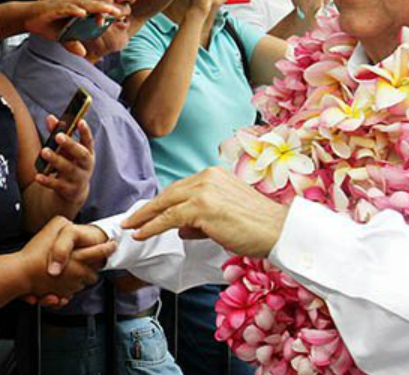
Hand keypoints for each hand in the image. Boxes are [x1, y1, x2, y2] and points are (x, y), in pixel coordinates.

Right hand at [21, 0, 122, 55]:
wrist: (27, 18)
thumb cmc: (46, 24)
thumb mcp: (60, 37)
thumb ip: (72, 43)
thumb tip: (83, 53)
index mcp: (76, 10)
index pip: (94, 10)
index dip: (105, 12)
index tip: (118, 16)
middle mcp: (72, 5)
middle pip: (92, 6)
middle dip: (105, 8)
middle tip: (118, 12)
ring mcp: (64, 4)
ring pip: (82, 4)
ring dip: (95, 7)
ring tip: (106, 10)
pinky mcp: (54, 6)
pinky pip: (66, 8)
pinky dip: (75, 10)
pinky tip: (83, 13)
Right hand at [21, 217, 115, 301]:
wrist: (21, 275)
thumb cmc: (35, 253)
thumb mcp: (51, 227)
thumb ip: (64, 223)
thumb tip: (70, 224)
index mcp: (78, 257)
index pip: (100, 253)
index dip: (108, 248)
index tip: (113, 245)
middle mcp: (78, 273)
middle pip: (95, 273)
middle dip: (96, 268)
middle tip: (95, 262)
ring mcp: (71, 287)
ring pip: (84, 283)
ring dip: (82, 278)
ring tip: (75, 271)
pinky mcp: (62, 295)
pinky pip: (71, 293)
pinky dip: (70, 288)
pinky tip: (63, 282)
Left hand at [33, 118, 93, 206]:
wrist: (73, 191)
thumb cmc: (70, 163)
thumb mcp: (67, 150)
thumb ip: (59, 133)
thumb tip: (50, 118)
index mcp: (88, 153)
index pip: (89, 141)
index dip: (85, 131)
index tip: (80, 121)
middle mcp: (86, 166)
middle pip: (81, 155)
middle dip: (70, 144)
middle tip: (58, 135)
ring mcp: (78, 179)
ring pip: (68, 169)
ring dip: (56, 160)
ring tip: (44, 151)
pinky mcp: (68, 190)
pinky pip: (57, 185)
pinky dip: (47, 180)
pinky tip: (38, 176)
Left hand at [122, 167, 289, 257]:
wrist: (279, 231)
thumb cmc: (258, 227)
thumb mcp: (225, 216)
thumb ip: (201, 220)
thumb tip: (181, 229)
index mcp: (214, 175)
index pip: (181, 188)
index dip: (162, 202)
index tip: (147, 212)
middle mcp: (207, 177)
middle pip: (169, 193)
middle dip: (147, 208)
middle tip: (130, 220)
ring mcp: (204, 190)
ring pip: (165, 204)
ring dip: (145, 217)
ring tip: (131, 228)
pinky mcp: (202, 207)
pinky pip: (169, 218)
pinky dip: (151, 227)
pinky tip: (141, 234)